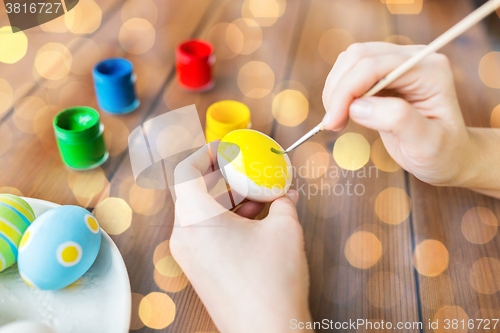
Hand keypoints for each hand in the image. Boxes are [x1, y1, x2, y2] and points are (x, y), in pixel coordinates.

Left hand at [170, 142, 312, 332]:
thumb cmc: (273, 283)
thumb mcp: (285, 229)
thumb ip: (283, 200)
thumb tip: (286, 191)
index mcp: (196, 220)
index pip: (185, 170)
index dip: (205, 152)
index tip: (228, 148)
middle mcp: (184, 236)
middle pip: (193, 189)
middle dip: (224, 176)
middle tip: (249, 170)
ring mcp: (188, 255)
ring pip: (201, 211)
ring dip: (228, 198)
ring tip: (260, 196)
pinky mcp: (198, 268)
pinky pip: (205, 231)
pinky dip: (226, 219)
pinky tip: (256, 219)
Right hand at [322, 42, 473, 186]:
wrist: (447, 155)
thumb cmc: (442, 153)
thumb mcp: (427, 144)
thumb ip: (397, 120)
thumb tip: (357, 106)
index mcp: (429, 70)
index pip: (375, 65)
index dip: (347, 90)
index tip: (333, 122)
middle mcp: (413, 59)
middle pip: (359, 56)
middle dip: (338, 90)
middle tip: (332, 124)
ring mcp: (397, 64)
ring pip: (350, 61)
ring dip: (335, 90)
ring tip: (337, 121)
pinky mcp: (384, 74)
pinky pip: (351, 71)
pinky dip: (339, 91)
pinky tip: (343, 113)